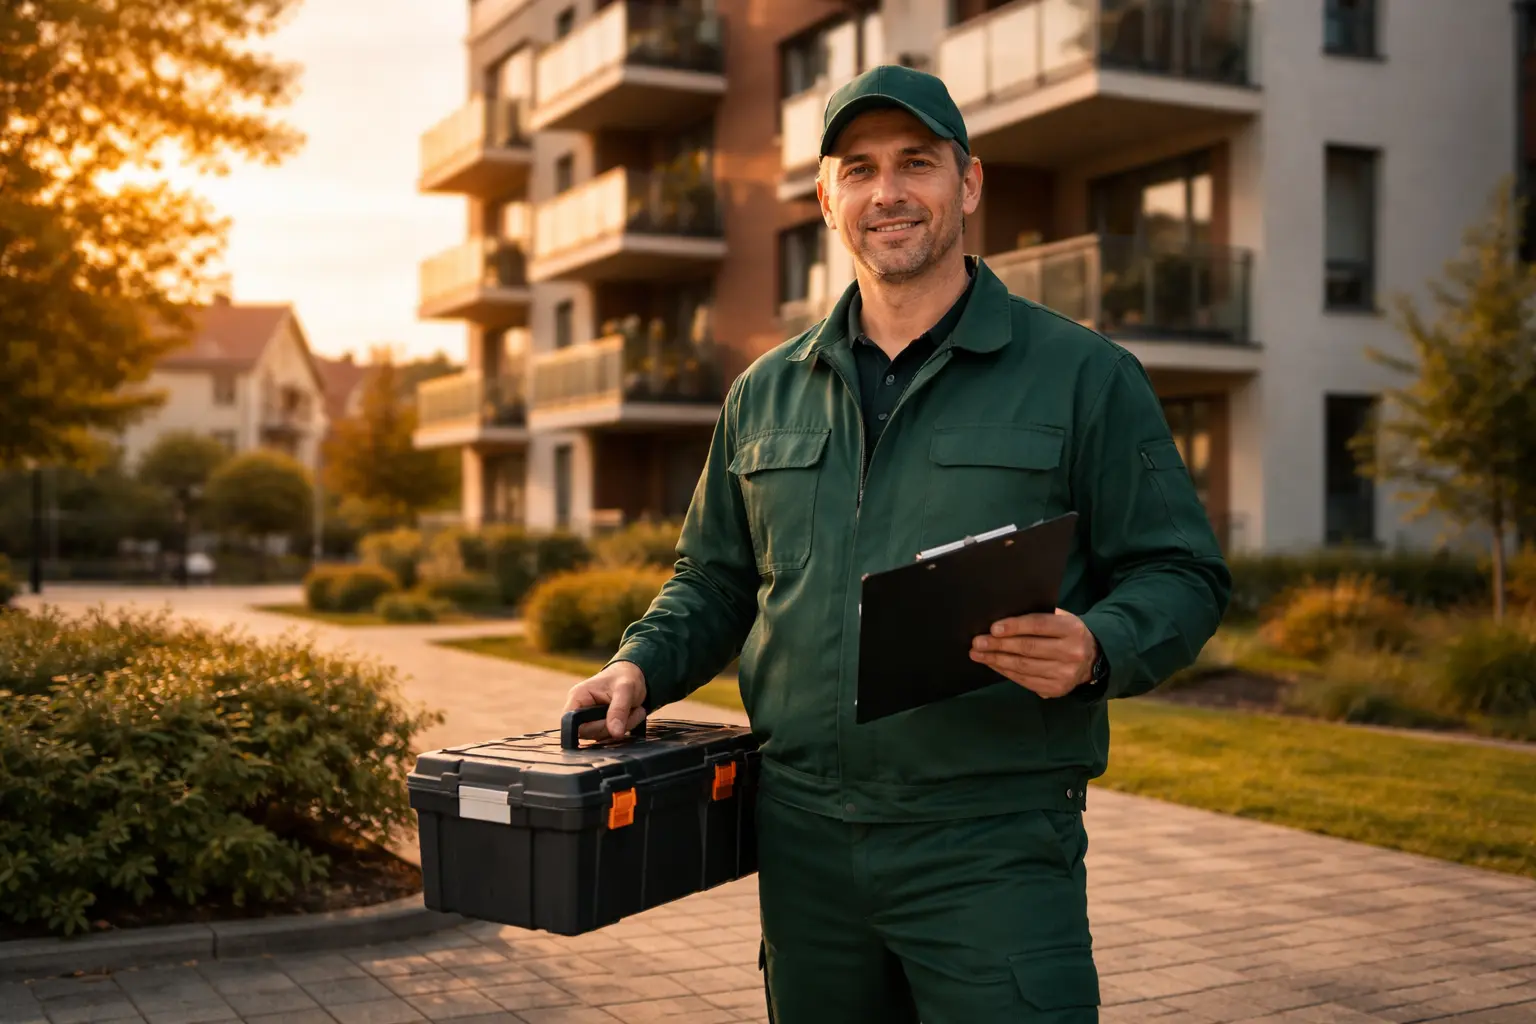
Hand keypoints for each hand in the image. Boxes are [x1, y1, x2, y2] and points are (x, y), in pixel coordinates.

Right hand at [562, 660, 648, 740]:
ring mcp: (588, 719)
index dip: (589, 728)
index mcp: (578, 697)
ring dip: (621, 728)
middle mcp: (579, 709)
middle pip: (587, 733)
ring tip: (633, 710)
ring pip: (600, 736)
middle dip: (612, 726)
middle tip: (630, 712)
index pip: (570, 723)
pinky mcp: (598, 725)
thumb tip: (615, 733)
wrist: (633, 675)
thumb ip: (619, 710)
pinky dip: (623, 729)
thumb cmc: (626, 677)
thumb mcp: (625, 690)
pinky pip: (608, 736)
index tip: (610, 722)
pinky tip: (631, 715)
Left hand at [970, 608, 1097, 698]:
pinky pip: (1025, 680)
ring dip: (997, 660)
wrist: (1092, 660)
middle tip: (977, 642)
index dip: (1015, 626)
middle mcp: (1071, 652)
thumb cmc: (1067, 634)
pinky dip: (1005, 672)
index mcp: (1072, 629)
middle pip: (1028, 648)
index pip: (1039, 625)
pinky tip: (993, 664)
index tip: (993, 628)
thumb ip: (1040, 616)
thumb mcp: (1062, 619)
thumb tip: (1003, 620)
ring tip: (978, 654)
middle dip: (999, 645)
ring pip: (1023, 667)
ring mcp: (1064, 674)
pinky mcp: (1056, 689)